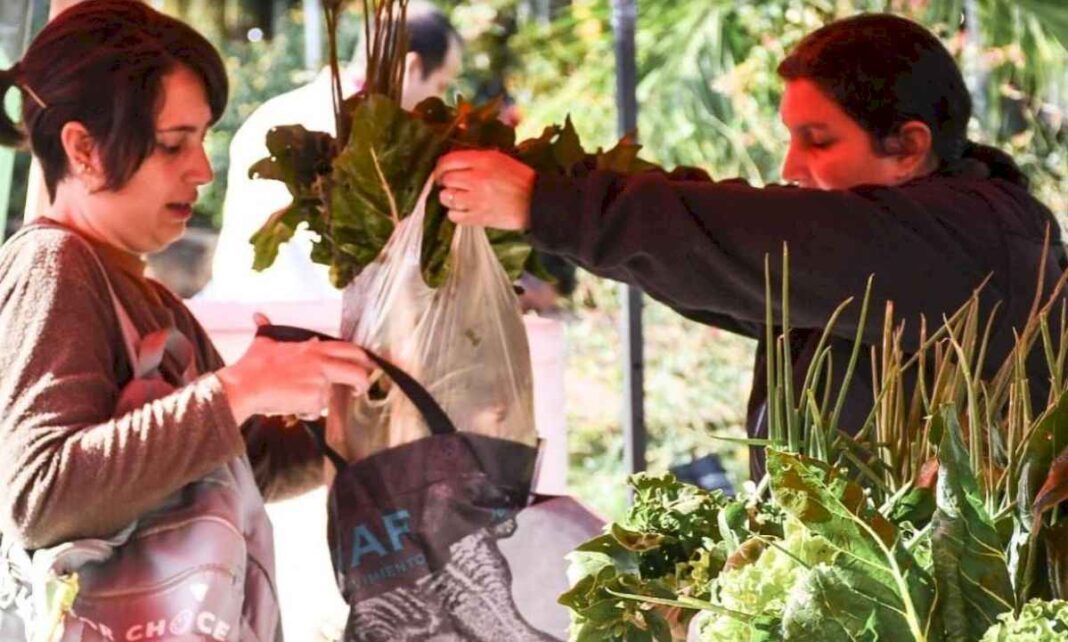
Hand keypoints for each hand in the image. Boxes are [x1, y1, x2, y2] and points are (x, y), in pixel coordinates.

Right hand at [217, 314, 371, 423]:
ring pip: (331, 396)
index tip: (365, 365)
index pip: (349, 348)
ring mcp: (320, 381)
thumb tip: (258, 316)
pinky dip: (305, 412)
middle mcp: (321, 363)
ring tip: (298, 399)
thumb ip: (266, 327)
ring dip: (317, 402)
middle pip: (358, 372)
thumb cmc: (252, 366)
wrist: (245, 386)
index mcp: (313, 349)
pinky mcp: (315, 399)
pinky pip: (316, 411)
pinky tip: (290, 405)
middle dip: (364, 382)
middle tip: (360, 389)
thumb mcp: (263, 341)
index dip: (361, 357)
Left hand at [433, 150, 535, 229]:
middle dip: (445, 182)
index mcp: (483, 161)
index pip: (449, 160)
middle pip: (446, 179)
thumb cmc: (520, 179)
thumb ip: (477, 158)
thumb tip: (456, 161)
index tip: (441, 171)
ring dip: (449, 198)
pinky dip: (455, 214)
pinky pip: (454, 216)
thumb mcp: (500, 159)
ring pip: (447, 198)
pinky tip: (462, 210)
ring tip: (457, 198)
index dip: (440, 167)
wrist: (536, 202)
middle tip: (450, 185)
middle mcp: (477, 178)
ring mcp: (476, 199)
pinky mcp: (479, 217)